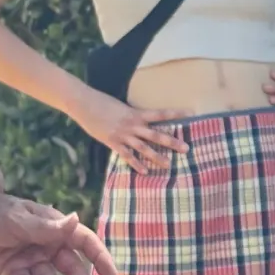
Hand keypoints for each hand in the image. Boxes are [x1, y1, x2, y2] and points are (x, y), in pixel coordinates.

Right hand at [74, 88, 189, 171]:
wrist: (84, 104)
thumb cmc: (102, 102)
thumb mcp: (121, 106)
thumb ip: (132, 114)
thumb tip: (140, 119)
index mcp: (136, 113)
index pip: (160, 113)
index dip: (176, 113)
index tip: (191, 113)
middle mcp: (132, 125)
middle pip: (156, 135)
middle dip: (172, 142)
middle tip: (186, 149)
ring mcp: (123, 135)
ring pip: (144, 148)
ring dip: (157, 157)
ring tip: (169, 165)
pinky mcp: (113, 142)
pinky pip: (127, 155)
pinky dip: (136, 164)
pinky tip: (145, 171)